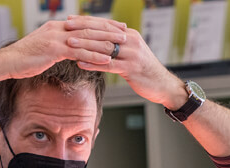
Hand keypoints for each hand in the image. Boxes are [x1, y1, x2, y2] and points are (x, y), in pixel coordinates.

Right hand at [0, 16, 127, 81]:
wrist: (8, 62)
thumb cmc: (25, 58)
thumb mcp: (44, 48)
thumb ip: (58, 45)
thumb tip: (70, 49)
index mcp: (57, 27)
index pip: (84, 23)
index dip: (101, 24)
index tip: (116, 26)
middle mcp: (58, 29)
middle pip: (88, 27)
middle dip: (108, 29)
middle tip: (125, 31)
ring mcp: (56, 38)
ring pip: (86, 38)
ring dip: (106, 41)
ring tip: (122, 44)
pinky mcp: (54, 50)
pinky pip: (79, 52)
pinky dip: (95, 55)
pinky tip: (108, 59)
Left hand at [65, 17, 183, 110]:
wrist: (163, 85)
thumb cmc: (144, 70)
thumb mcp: (132, 52)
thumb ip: (118, 44)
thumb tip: (99, 39)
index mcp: (129, 34)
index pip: (104, 24)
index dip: (87, 22)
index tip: (70, 21)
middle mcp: (131, 41)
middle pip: (102, 33)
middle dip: (82, 30)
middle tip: (66, 29)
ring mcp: (132, 55)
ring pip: (104, 48)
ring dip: (85, 46)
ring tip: (69, 44)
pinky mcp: (132, 69)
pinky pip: (109, 65)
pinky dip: (93, 64)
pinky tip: (80, 63)